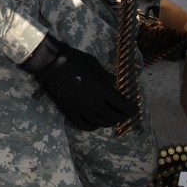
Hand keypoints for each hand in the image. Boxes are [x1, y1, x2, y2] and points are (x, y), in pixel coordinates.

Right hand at [20, 33, 136, 129]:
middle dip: (121, 117)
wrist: (51, 65)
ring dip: (109, 122)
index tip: (134, 110)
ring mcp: (82, 110)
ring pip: (100, 123)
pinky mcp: (70, 113)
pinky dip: (93, 127)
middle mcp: (94, 103)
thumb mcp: (95, 64)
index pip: (123, 106)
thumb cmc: (75, 60)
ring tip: (111, 119)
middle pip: (113, 117)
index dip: (131, 109)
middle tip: (124, 114)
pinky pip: (84, 126)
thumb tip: (114, 84)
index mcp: (103, 90)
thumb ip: (106, 76)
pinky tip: (95, 124)